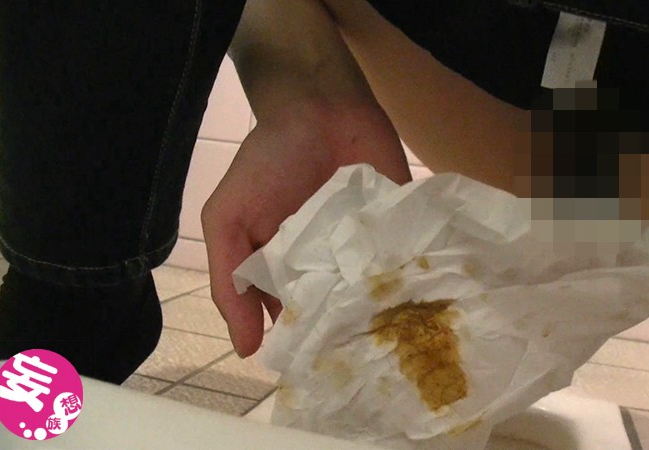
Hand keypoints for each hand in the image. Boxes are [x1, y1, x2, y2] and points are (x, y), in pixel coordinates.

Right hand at [201, 100, 410, 356]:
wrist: (318, 104)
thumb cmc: (268, 161)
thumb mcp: (229, 218)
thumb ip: (228, 280)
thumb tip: (245, 350)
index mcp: (284, 271)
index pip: (294, 321)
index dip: (301, 344)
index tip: (314, 367)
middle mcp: (326, 267)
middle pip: (339, 313)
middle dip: (346, 334)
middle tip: (359, 357)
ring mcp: (365, 250)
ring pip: (375, 295)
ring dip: (381, 312)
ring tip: (391, 338)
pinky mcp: (399, 231)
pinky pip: (407, 263)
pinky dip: (411, 280)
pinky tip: (420, 302)